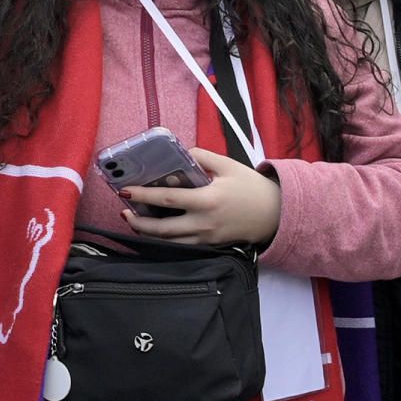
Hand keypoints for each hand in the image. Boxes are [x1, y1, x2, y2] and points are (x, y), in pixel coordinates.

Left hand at [121, 148, 283, 245]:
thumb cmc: (252, 187)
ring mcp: (207, 238)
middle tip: (124, 211)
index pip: (167, 199)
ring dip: (149, 233)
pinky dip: (166, 241)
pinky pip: (183, 246)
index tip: (125, 191)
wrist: (276, 214)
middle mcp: (204, 223)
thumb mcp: (227, 165)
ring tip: (134, 220)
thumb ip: (201, 156)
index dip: (143, 195)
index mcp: (207, 200)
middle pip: (163, 228)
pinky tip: (156, 231)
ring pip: (170, 242)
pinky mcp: (212, 245)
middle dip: (139, 221)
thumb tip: (179, 153)